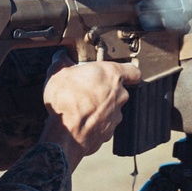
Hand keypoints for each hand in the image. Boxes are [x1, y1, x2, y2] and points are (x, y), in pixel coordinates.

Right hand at [39, 52, 141, 170]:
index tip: (120, 73)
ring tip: (80, 107)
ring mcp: (116, 115)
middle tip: (87, 89)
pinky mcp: (109, 132)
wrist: (66, 132)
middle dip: (104, 90)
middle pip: (119, 90)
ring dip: (99, 107)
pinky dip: (94, 123)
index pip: (134, 72)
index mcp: (112, 75)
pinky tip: (79, 121)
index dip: (128, 72)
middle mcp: (119, 95)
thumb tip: (60, 58)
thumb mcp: (58, 73)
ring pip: (111, 108)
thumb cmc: (66, 100)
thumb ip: (62, 62)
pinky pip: (103, 124)